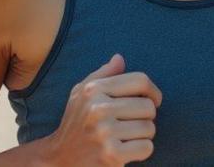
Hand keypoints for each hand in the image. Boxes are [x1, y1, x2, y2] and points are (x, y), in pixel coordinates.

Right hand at [41, 53, 160, 165]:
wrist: (59, 158)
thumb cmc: (76, 123)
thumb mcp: (81, 94)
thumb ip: (102, 75)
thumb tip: (120, 58)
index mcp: (94, 90)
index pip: (140, 81)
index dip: (153, 91)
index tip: (153, 100)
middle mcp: (98, 109)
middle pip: (148, 106)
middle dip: (146, 117)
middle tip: (133, 123)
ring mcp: (105, 133)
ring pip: (149, 128)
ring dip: (143, 135)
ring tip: (127, 137)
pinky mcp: (111, 155)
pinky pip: (146, 147)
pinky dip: (142, 150)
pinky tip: (127, 150)